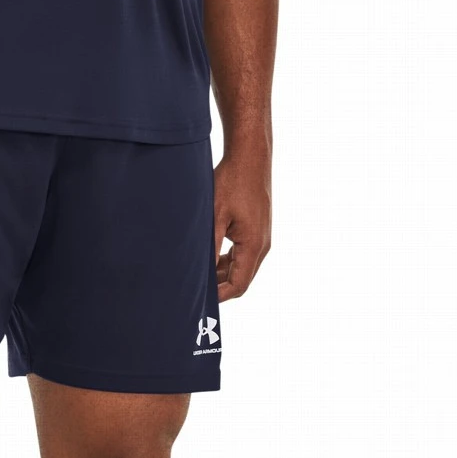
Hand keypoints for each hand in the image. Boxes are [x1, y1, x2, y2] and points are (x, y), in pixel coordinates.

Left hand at [213, 151, 271, 300]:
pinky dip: (227, 261)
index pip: (238, 285)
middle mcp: (262, 245)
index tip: (199, 300)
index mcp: (254, 245)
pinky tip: (209, 257)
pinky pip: (242, 255)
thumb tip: (199, 273)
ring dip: (221, 274)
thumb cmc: (232, 182)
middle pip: (241, 280)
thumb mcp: (214, 217)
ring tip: (198, 274)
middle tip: (194, 291)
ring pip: (241, 268)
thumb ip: (209, 248)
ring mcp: (261, 238)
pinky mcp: (257, 230)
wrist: (250, 157)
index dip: (219, 297)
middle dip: (219, 288)